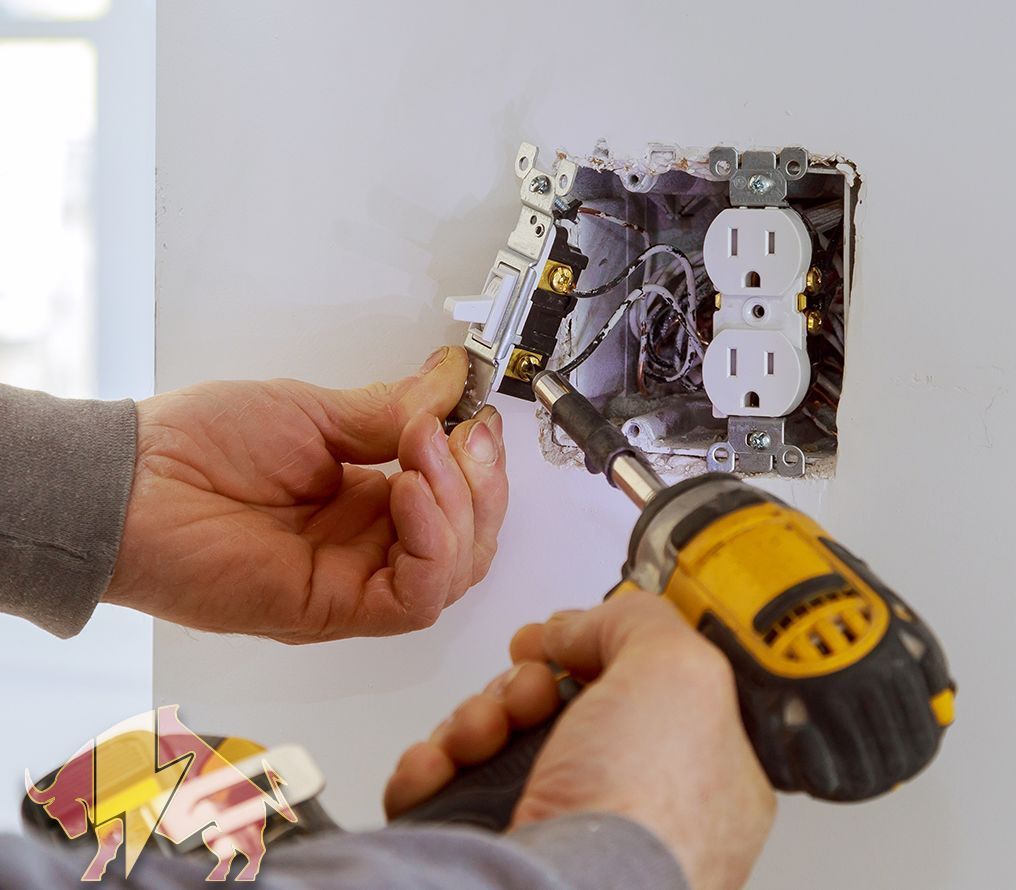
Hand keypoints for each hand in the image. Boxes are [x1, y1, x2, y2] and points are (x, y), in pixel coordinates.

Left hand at [103, 347, 508, 642]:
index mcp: (366, 502)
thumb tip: (450, 380)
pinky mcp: (332, 609)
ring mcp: (353, 581)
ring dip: (460, 507)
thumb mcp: (313, 412)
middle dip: (482, 486)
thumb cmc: (199, 446)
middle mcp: (367, 547)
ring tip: (423, 451)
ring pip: (454, 573)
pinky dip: (432, 543)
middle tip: (463, 434)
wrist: (131, 483)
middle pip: (470, 543)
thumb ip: (390, 410)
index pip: (457, 503)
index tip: (474, 415)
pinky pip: (413, 598)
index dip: (479, 464)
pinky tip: (410, 493)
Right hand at [385, 591, 774, 889]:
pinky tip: (439, 766)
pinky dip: (432, 766)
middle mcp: (625, 800)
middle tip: (527, 691)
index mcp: (694, 766)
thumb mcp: (678, 672)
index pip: (639, 685)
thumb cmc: (644, 816)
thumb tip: (581, 624)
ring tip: (480, 734)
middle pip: (556, 704)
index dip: (594, 649)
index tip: (565, 634)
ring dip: (474, 718)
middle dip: (523, 681)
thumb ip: (639, 622)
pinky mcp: (492, 846)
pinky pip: (447, 785)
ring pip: (497, 740)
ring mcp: (557, 827)